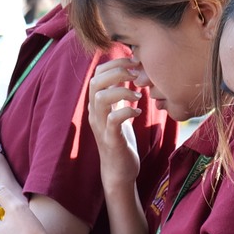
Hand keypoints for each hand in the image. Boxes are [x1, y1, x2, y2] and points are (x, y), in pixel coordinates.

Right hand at [86, 58, 146, 192]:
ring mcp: (101, 127)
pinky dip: (127, 111)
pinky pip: (114, 119)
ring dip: (121, 90)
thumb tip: (129, 74)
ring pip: (101, 98)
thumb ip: (118, 96)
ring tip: (138, 94)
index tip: (133, 62)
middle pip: (95, 82)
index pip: (97, 74)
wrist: (118, 171)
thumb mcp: (117, 113)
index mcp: (96, 106)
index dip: (114, 63)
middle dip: (117, 71)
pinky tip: (138, 111)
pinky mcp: (111, 140)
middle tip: (136, 74)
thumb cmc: (120, 141)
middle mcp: (94, 114)